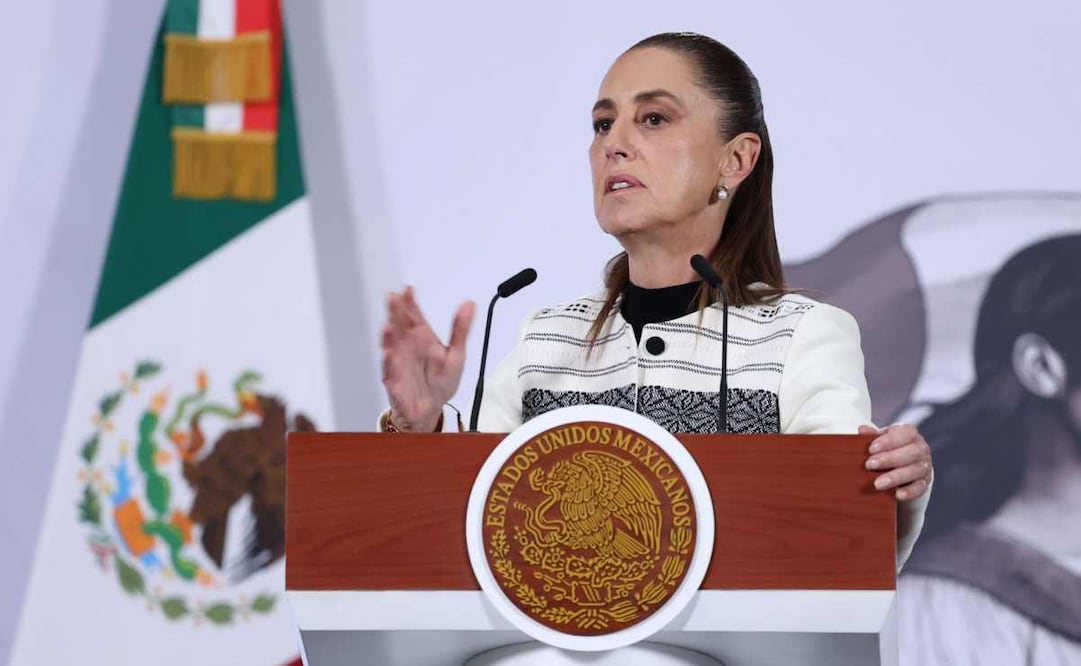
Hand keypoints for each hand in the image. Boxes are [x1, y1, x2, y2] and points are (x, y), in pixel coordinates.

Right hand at [381, 286, 474, 431]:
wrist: (430, 409)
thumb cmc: (440, 380)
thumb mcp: (456, 353)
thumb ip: (460, 328)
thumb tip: (469, 304)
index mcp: (423, 337)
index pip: (415, 315)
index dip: (410, 302)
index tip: (408, 290)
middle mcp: (408, 346)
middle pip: (400, 325)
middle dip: (395, 312)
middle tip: (393, 298)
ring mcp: (399, 361)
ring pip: (391, 344)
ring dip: (388, 335)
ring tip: (388, 325)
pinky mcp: (394, 379)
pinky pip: (390, 370)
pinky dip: (389, 362)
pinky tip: (389, 353)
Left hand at [860, 423, 932, 500]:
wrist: (901, 467)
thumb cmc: (888, 450)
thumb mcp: (881, 441)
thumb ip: (872, 435)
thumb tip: (862, 430)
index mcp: (911, 435)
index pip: (906, 433)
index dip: (889, 440)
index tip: (871, 449)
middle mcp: (921, 449)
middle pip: (911, 452)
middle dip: (889, 459)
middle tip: (869, 465)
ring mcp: (925, 466)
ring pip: (915, 470)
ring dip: (895, 477)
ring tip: (878, 484)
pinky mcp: (924, 483)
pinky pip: (920, 487)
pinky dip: (909, 491)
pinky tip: (897, 494)